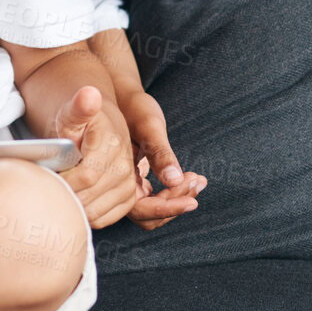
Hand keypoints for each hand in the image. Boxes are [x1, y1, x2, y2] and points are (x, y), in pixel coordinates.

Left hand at [46, 85, 138, 228]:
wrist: (95, 126)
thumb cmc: (76, 119)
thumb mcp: (72, 110)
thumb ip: (79, 106)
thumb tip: (90, 94)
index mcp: (112, 144)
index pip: (86, 176)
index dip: (63, 181)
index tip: (47, 176)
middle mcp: (126, 166)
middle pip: (90, 197)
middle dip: (65, 195)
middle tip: (48, 185)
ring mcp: (128, 184)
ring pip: (96, 212)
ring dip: (74, 207)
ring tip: (59, 191)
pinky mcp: (127, 197)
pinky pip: (105, 218)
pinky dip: (86, 214)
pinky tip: (73, 200)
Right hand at [117, 90, 206, 230]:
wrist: (122, 95)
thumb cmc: (132, 106)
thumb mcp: (149, 126)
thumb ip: (160, 153)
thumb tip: (174, 180)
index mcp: (113, 176)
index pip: (139, 209)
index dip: (166, 208)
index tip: (192, 200)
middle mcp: (116, 185)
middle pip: (147, 215)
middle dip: (175, 204)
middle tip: (196, 181)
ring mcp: (125, 183)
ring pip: (152, 208)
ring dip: (177, 199)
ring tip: (198, 180)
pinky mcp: (135, 179)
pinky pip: (154, 196)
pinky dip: (174, 190)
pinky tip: (191, 176)